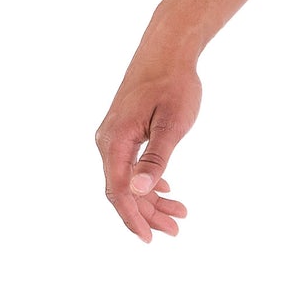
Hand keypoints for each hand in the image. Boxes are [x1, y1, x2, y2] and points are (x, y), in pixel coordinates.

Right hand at [95, 56, 200, 241]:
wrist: (167, 50)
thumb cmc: (173, 84)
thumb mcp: (171, 124)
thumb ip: (156, 160)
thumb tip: (137, 190)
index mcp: (115, 142)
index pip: (119, 191)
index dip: (134, 218)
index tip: (152, 238)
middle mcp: (108, 142)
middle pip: (121, 190)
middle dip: (147, 213)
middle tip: (175, 230)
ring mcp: (113, 137)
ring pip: (127, 180)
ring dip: (150, 200)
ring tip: (179, 214)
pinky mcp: (123, 132)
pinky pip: (129, 166)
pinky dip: (148, 182)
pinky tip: (167, 191)